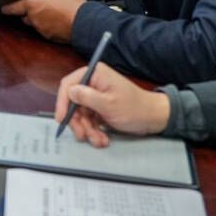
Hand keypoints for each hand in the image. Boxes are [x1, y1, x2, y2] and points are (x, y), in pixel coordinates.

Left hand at [3, 0, 86, 41]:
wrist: (84, 22)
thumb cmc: (72, 3)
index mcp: (33, 4)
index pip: (14, 7)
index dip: (8, 7)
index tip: (3, 7)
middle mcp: (34, 18)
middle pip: (25, 16)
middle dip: (28, 13)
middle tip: (37, 7)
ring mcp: (41, 29)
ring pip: (35, 24)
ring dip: (39, 20)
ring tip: (51, 14)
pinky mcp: (50, 37)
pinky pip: (45, 30)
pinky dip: (48, 26)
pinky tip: (58, 21)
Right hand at [54, 62, 170, 146]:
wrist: (154, 119)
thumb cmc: (135, 108)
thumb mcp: (109, 104)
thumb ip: (87, 98)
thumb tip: (70, 92)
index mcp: (94, 75)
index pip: (68, 85)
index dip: (62, 102)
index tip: (62, 119)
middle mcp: (93, 83)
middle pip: (73, 103)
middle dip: (78, 122)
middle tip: (82, 135)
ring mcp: (96, 96)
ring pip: (80, 115)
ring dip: (88, 130)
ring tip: (98, 140)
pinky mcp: (99, 108)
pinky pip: (89, 120)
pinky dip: (94, 131)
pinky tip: (102, 139)